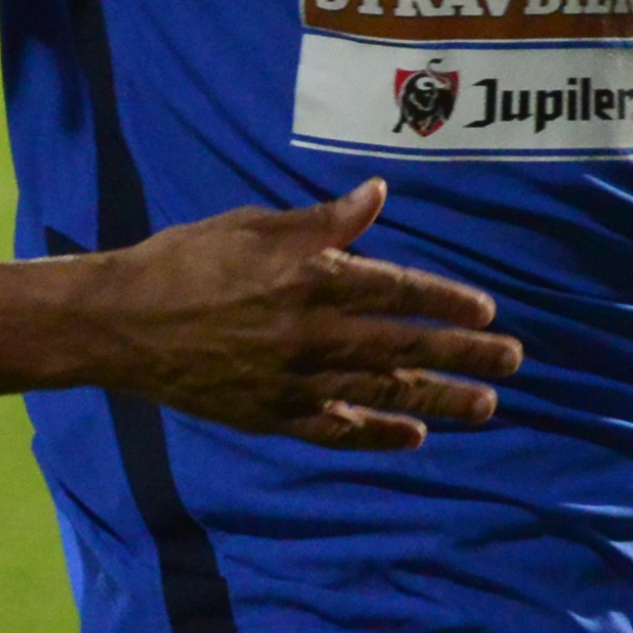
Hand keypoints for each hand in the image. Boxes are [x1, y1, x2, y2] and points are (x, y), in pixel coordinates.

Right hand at [79, 181, 516, 449]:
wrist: (119, 323)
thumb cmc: (184, 261)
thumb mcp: (253, 224)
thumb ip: (322, 221)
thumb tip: (379, 196)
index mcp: (310, 278)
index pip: (398, 290)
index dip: (447, 302)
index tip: (487, 311)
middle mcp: (312, 333)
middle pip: (404, 346)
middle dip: (464, 354)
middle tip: (513, 362)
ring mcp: (293, 380)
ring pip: (381, 392)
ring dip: (438, 400)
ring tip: (485, 407)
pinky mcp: (271, 415)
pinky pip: (335, 430)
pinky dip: (376, 434)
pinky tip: (413, 437)